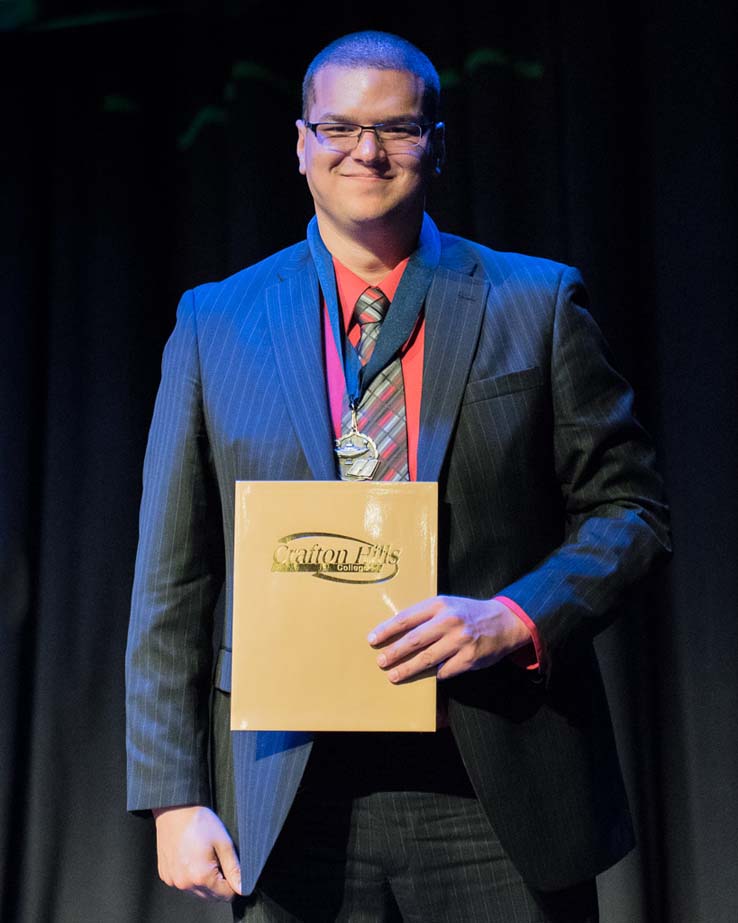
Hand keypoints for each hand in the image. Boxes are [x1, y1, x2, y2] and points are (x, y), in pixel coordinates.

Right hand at [153, 805, 241, 901]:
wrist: (174, 809)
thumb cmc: (199, 821)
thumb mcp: (223, 842)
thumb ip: (234, 868)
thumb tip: (242, 887)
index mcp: (200, 876)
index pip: (225, 895)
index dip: (233, 883)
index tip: (232, 867)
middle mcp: (184, 883)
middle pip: (211, 896)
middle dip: (219, 883)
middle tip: (219, 859)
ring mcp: (173, 880)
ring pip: (197, 892)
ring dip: (205, 881)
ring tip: (205, 856)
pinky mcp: (165, 875)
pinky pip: (183, 884)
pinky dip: (191, 876)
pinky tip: (193, 857)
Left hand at [368, 595, 532, 682]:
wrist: (504, 621)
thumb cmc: (467, 613)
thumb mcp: (447, 605)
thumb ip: (425, 615)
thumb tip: (395, 632)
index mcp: (440, 605)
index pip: (406, 618)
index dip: (387, 629)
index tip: (372, 639)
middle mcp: (450, 621)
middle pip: (414, 639)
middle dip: (394, 652)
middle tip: (380, 661)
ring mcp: (461, 640)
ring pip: (428, 658)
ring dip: (408, 669)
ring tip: (393, 675)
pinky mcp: (470, 658)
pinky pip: (446, 670)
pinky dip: (436, 674)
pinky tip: (429, 676)